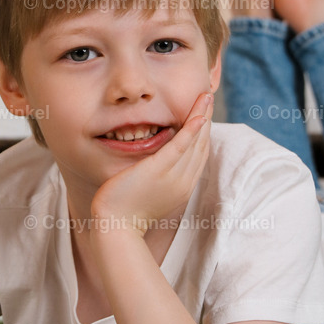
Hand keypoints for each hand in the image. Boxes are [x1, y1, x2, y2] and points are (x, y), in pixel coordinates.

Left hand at [91, 92, 213, 235]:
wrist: (116, 226)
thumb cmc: (126, 210)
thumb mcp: (149, 191)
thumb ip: (159, 176)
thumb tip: (158, 162)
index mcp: (183, 186)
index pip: (198, 154)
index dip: (203, 132)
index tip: (203, 113)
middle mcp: (184, 181)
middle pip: (201, 145)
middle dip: (206, 119)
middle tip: (207, 97)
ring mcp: (174, 176)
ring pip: (194, 142)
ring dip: (202, 117)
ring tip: (205, 97)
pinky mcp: (160, 171)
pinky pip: (181, 147)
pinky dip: (191, 130)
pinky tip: (198, 116)